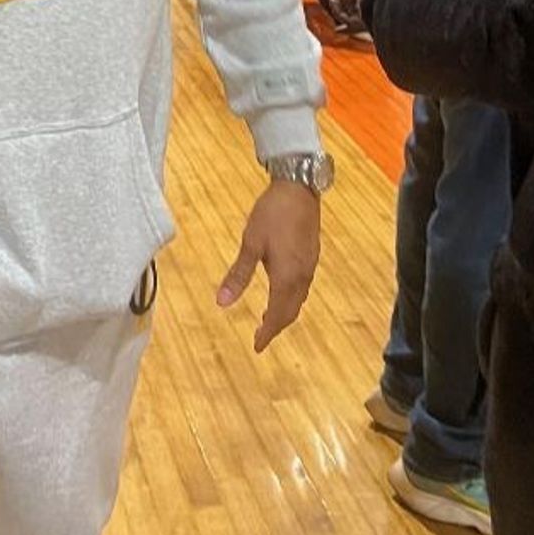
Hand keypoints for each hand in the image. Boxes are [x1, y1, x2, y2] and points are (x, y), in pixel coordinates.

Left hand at [216, 182, 320, 352]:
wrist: (299, 188)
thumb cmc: (272, 213)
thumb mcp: (250, 243)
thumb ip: (238, 274)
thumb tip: (222, 302)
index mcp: (286, 276)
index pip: (277, 315)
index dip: (267, 333)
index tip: (257, 347)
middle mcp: (302, 276)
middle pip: (291, 311)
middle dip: (276, 326)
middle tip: (261, 337)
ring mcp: (310, 265)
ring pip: (298, 299)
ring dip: (284, 313)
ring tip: (267, 319)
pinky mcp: (312, 255)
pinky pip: (302, 287)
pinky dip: (291, 298)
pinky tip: (281, 292)